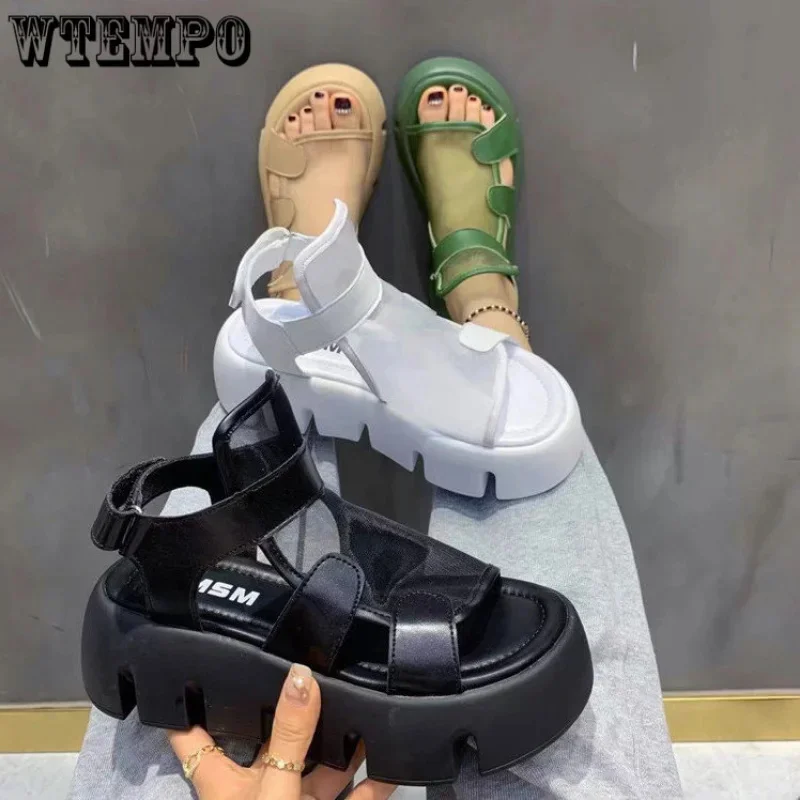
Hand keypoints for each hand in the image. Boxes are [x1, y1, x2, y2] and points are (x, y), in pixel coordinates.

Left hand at [168, 663, 395, 799]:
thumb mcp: (273, 791)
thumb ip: (290, 735)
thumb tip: (299, 671)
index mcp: (225, 783)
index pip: (194, 736)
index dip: (190, 701)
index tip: (196, 659)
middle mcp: (259, 790)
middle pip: (276, 740)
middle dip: (301, 709)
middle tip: (321, 665)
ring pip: (320, 767)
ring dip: (344, 742)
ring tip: (366, 699)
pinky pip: (353, 798)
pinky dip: (373, 782)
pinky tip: (394, 758)